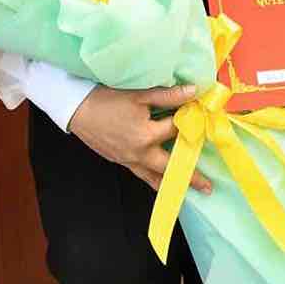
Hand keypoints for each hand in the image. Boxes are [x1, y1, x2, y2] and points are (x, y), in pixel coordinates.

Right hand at [67, 84, 211, 194]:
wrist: (76, 109)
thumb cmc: (107, 99)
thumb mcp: (139, 95)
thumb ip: (168, 96)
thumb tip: (194, 91)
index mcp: (146, 136)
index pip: (176, 131)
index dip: (189, 124)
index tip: (201, 121)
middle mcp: (140, 153)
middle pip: (170, 167)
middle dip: (190, 176)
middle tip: (208, 187)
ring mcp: (129, 160)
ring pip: (154, 178)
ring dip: (171, 185)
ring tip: (187, 192)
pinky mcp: (120, 161)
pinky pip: (141, 175)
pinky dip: (153, 180)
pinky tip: (159, 183)